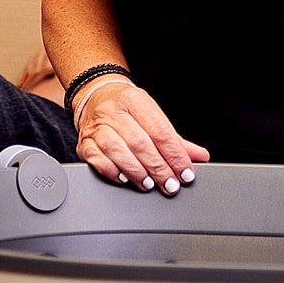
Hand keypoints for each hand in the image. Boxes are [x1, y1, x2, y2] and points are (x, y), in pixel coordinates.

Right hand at [73, 82, 209, 195]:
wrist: (94, 97)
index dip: (175, 155)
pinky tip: (126, 179)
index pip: (160, 131)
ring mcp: (96, 127)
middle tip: (170, 184)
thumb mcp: (152, 116)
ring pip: (118, 152)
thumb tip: (199, 156)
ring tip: (150, 183)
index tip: (185, 173)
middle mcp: (112, 111)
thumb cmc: (127, 110)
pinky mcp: (84, 143)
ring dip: (137, 172)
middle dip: (158, 168)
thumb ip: (176, 140)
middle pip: (140, 143)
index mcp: (134, 100)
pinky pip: (98, 161)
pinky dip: (114, 172)